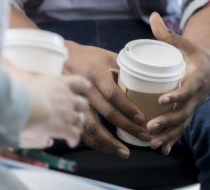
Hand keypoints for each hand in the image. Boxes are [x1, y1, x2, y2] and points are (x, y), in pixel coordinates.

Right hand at [15, 73, 90, 147]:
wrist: (22, 107)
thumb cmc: (18, 90)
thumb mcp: (17, 74)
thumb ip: (11, 67)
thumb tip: (2, 58)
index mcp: (59, 83)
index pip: (79, 81)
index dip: (83, 86)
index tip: (85, 88)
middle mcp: (67, 97)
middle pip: (83, 102)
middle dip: (81, 108)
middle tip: (76, 112)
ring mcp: (68, 113)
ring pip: (81, 119)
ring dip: (78, 124)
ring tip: (74, 129)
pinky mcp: (65, 128)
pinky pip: (75, 135)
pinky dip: (74, 139)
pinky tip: (71, 142)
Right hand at [64, 42, 149, 157]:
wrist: (61, 57)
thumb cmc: (89, 57)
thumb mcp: (107, 57)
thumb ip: (124, 69)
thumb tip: (148, 80)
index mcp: (97, 74)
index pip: (113, 94)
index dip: (127, 108)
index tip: (141, 120)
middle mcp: (85, 89)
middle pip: (106, 113)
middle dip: (126, 127)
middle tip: (143, 137)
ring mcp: (75, 101)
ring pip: (91, 126)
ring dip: (108, 142)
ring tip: (124, 152)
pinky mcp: (69, 110)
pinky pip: (81, 130)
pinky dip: (93, 142)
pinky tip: (106, 148)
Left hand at [146, 13, 209, 154]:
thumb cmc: (195, 54)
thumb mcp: (185, 42)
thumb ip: (167, 33)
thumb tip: (153, 16)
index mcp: (196, 78)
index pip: (186, 90)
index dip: (176, 96)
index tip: (162, 101)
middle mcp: (196, 96)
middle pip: (183, 112)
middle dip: (167, 121)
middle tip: (150, 127)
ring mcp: (194, 107)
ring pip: (182, 124)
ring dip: (168, 135)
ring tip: (151, 143)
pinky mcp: (190, 113)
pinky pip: (182, 129)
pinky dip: (173, 140)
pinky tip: (162, 150)